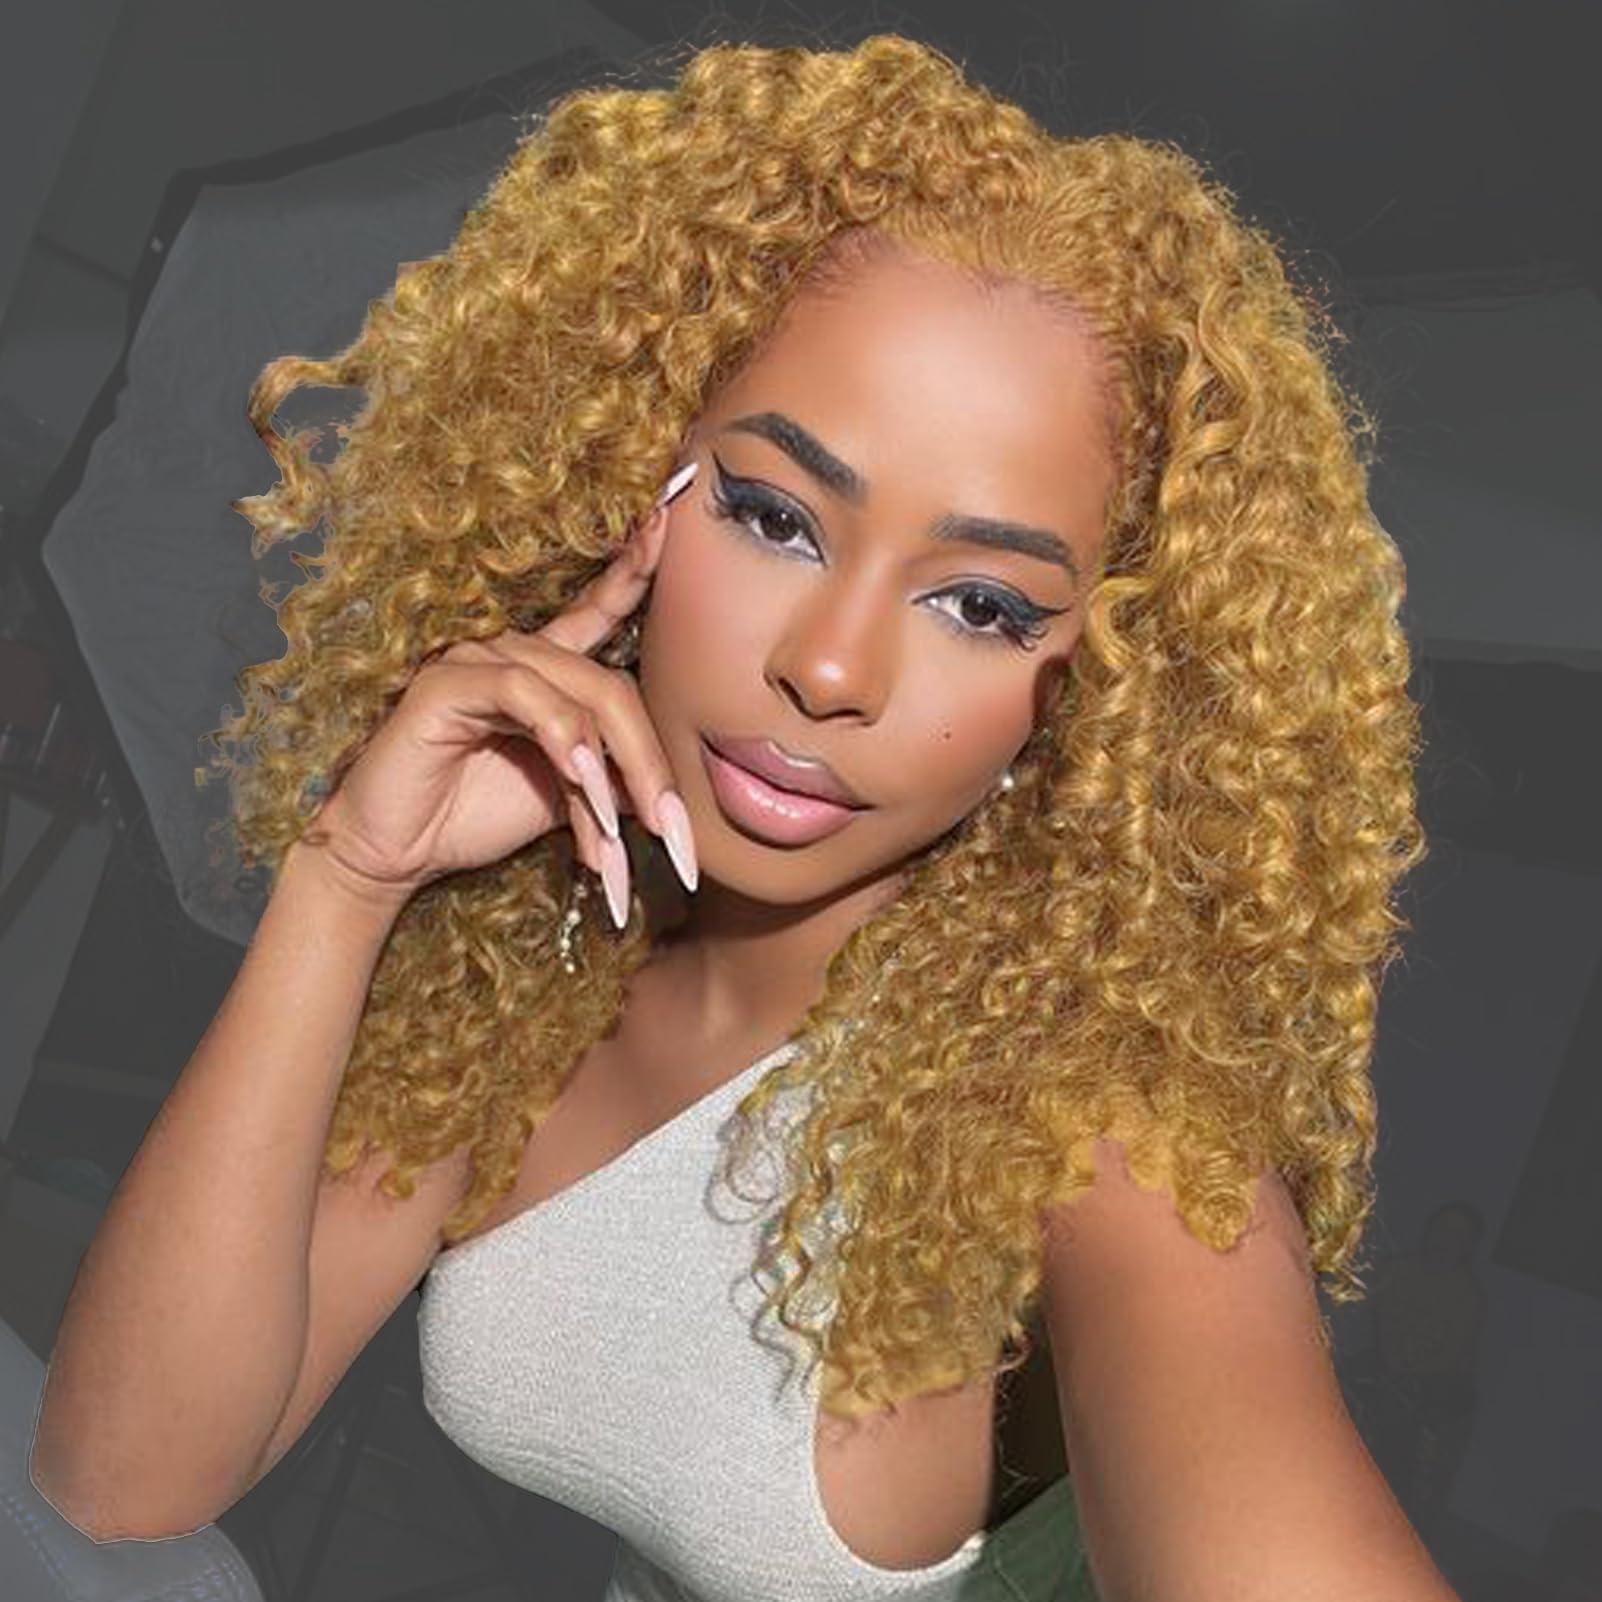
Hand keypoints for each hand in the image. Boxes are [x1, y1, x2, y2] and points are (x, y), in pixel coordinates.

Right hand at [300, 463, 699, 924]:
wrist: (397, 855)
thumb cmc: (472, 817)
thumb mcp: (564, 798)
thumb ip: (612, 777)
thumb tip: (671, 795)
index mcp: (543, 671)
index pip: (597, 613)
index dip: (632, 568)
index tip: (667, 521)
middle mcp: (513, 654)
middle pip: (610, 684)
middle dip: (648, 761)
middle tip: (671, 826)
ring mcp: (477, 661)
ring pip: (578, 690)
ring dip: (610, 765)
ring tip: (621, 824)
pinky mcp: (446, 683)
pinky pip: (523, 693)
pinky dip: (561, 734)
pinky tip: (579, 774)